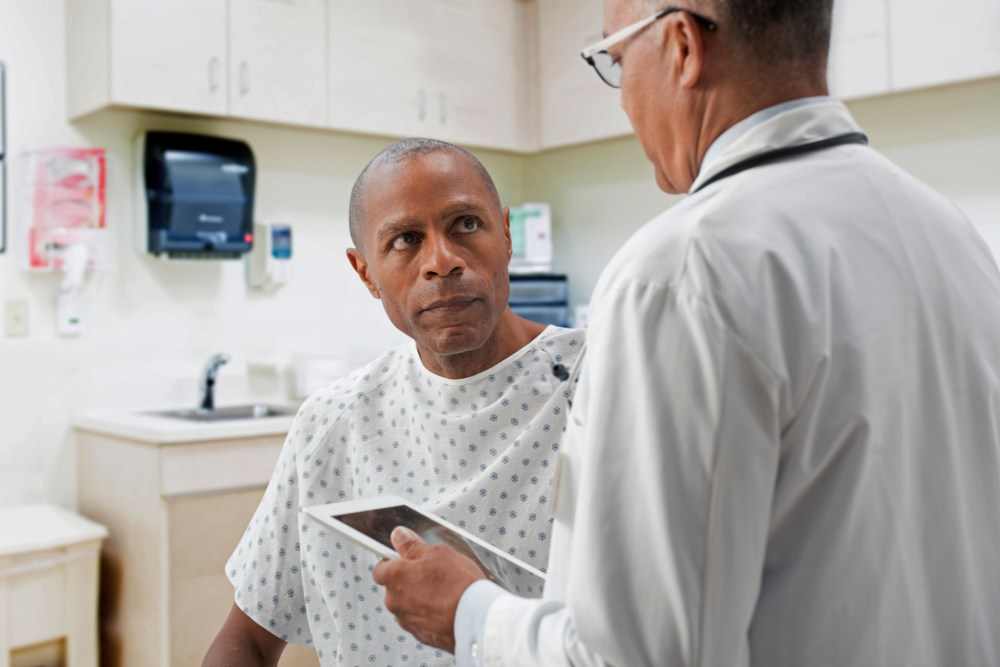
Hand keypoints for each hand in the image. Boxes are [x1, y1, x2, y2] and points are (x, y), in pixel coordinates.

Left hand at [373, 526, 486, 653]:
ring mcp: (406, 620)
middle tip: (433, 574)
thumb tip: (399, 536)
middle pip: (395, 588)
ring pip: (408, 605)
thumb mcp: (438, 553)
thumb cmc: (458, 584)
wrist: (477, 619)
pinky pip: (420, 620)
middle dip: (410, 581)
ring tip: (444, 592)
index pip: (381, 568)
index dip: (394, 562)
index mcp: (394, 577)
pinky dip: (429, 614)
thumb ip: (413, 546)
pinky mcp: (420, 635)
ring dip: (420, 598)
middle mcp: (394, 601)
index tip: (406, 559)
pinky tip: (447, 607)